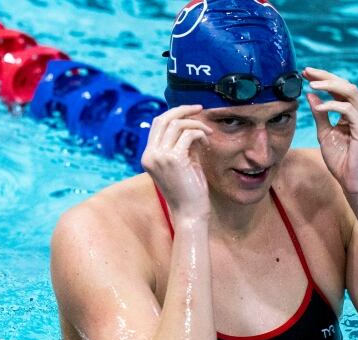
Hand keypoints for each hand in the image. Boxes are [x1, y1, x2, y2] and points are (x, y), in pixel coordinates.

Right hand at [141, 105, 212, 219]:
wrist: (190, 213)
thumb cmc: (189, 191)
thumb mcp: (184, 163)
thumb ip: (183, 145)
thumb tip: (192, 125)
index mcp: (148, 156)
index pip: (157, 124)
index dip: (174, 113)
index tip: (192, 111)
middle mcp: (150, 154)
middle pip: (163, 119)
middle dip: (183, 110)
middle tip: (200, 108)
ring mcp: (160, 157)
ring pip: (177, 124)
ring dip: (196, 124)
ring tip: (208, 133)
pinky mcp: (174, 160)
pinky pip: (188, 135)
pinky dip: (200, 134)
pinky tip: (207, 142)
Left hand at [304, 67, 357, 193]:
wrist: (352, 180)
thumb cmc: (341, 159)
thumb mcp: (325, 133)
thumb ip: (320, 114)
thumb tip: (310, 95)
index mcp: (355, 111)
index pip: (340, 88)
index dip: (323, 78)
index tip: (305, 73)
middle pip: (346, 84)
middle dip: (325, 76)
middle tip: (306, 72)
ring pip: (350, 91)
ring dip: (329, 85)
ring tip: (312, 85)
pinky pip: (348, 109)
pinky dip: (332, 105)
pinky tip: (318, 108)